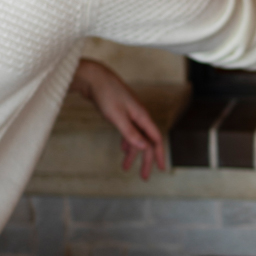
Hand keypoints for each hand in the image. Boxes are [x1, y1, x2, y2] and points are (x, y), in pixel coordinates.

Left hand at [69, 59, 166, 179]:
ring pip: (136, 138)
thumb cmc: (106, 94)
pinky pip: (129, 132)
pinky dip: (127, 142)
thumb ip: (130, 132)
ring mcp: (130, 115)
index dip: (159, 155)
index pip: (155, 139)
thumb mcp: (117, 116)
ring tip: (124, 168)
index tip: (161, 169)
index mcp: (142, 117)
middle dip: (145, 160)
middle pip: (146, 142)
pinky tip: (123, 150)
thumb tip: (144, 147)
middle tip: (143, 177)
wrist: (94, 78)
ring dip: (132, 153)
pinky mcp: (121, 113)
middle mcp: (139, 116)